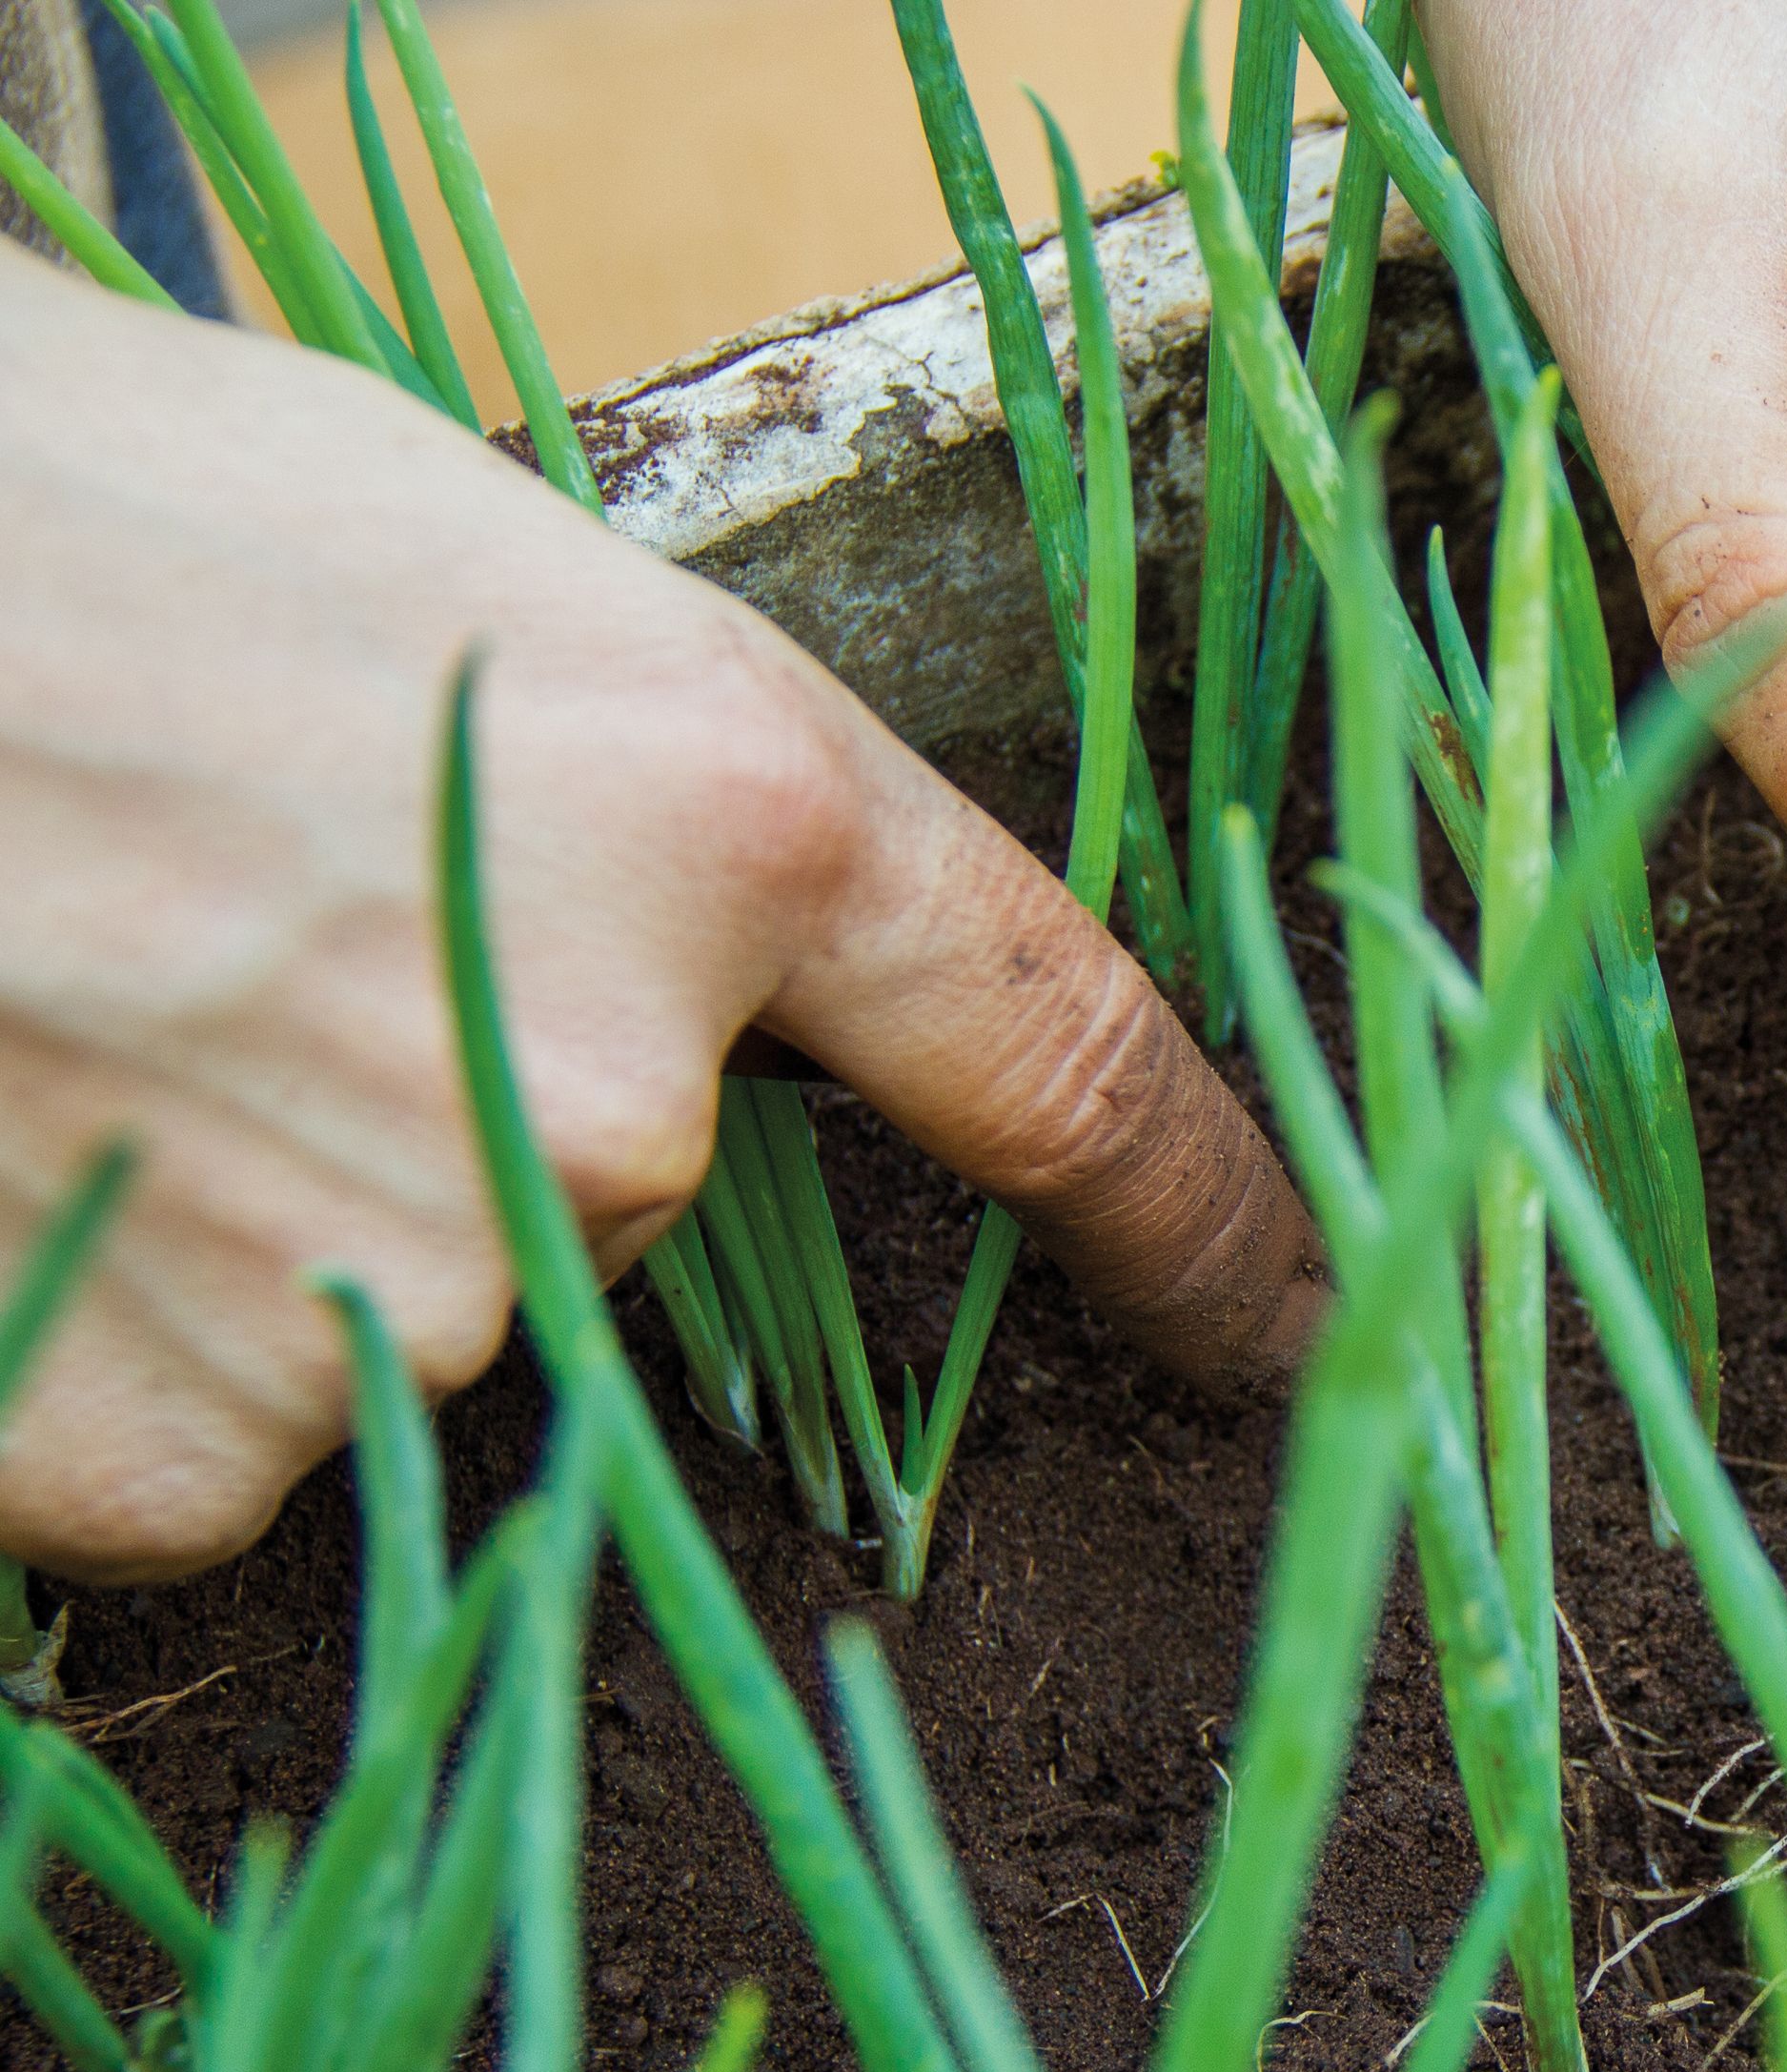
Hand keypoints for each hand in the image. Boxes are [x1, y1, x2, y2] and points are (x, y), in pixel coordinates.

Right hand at [0, 250, 1318, 1582]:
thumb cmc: (74, 531)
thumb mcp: (451, 575)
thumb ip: (652, 815)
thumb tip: (698, 993)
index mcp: (731, 825)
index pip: (1076, 1067)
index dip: (1206, 1213)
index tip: (1292, 1318)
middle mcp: (612, 1099)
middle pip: (626, 1195)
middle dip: (463, 1097)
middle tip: (230, 925)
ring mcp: (402, 1301)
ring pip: (411, 1326)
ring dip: (277, 1213)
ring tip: (85, 1012)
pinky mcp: (178, 1456)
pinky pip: (221, 1437)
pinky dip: (132, 1334)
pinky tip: (30, 1156)